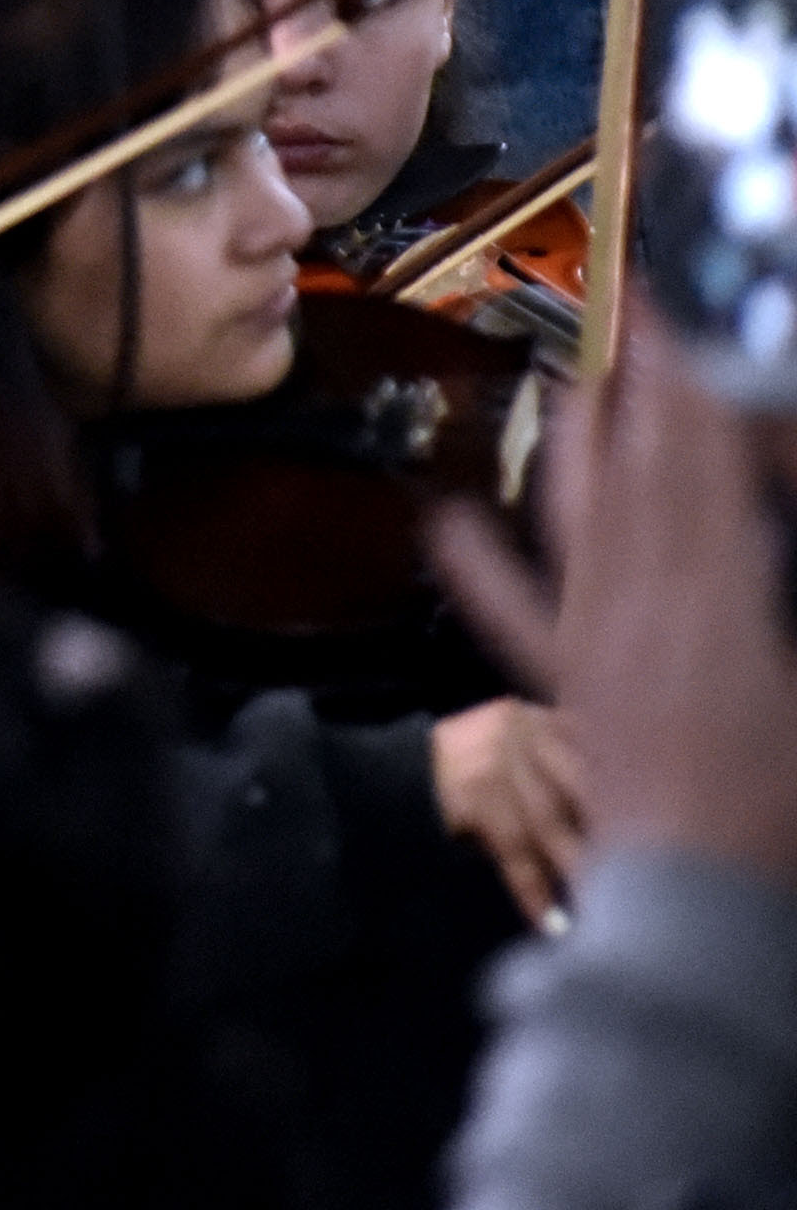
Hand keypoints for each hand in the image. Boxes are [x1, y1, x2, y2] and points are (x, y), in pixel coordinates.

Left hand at [437, 345, 796, 896]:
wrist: (704, 901)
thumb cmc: (782, 803)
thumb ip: (787, 588)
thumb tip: (773, 512)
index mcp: (720, 598)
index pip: (701, 466)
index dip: (688, 385)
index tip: (677, 316)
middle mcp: (646, 604)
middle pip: (642, 474)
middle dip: (639, 387)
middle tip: (632, 309)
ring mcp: (600, 644)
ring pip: (583, 522)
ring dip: (577, 447)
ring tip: (569, 379)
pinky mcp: (572, 691)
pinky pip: (518, 622)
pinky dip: (482, 570)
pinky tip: (447, 523)